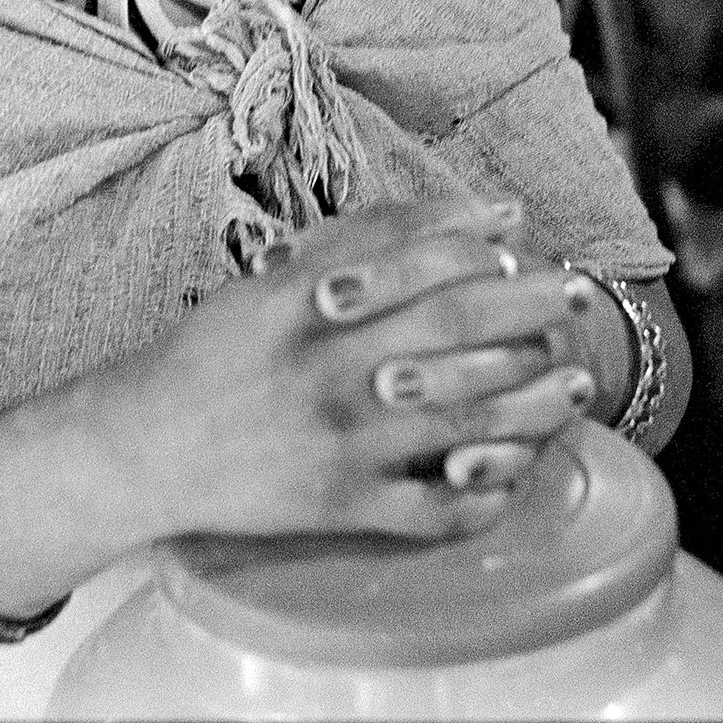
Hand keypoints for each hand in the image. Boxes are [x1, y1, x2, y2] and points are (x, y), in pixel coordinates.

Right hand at [91, 194, 595, 546]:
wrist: (142, 446)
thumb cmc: (215, 352)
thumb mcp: (272, 278)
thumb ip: (361, 241)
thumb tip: (469, 213)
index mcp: (304, 302)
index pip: (408, 263)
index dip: (476, 248)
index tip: (526, 241)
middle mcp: (326, 366)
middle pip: (448, 331)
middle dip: (526, 309)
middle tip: (580, 297)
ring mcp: (336, 441)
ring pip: (455, 420)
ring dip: (529, 403)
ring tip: (577, 387)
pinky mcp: (337, 507)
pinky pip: (426, 509)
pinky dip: (478, 495)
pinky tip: (515, 476)